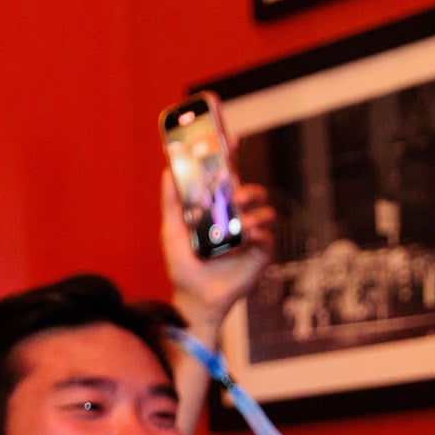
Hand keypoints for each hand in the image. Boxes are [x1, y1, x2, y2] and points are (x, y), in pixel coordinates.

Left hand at [161, 172, 273, 331]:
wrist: (195, 296)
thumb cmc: (184, 264)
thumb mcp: (172, 230)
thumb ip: (172, 202)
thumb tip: (167, 171)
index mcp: (216, 209)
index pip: (226, 178)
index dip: (231, 156)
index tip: (232, 137)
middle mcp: (236, 218)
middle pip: (251, 190)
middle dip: (247, 189)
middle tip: (235, 196)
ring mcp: (250, 234)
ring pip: (265, 210)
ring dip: (254, 213)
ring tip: (241, 223)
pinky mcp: (260, 252)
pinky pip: (268, 236)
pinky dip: (258, 234)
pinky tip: (246, 238)